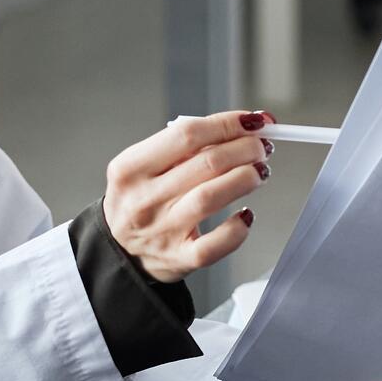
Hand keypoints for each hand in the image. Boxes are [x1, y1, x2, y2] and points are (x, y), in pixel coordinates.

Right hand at [104, 110, 272, 281]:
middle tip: (261, 147)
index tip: (251, 121)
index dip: (227, 124)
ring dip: (246, 178)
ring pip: (212, 197)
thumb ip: (182, 147)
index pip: (187, 134)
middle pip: (207, 163)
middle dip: (245, 148)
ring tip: (260, 171)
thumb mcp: (143, 168)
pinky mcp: (180, 258)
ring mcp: (162, 230)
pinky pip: (217, 243)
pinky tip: (246, 215)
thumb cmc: (140, 201)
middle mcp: (144, 198)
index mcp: (131, 168)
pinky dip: (238, 228)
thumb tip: (240, 127)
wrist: (119, 253)